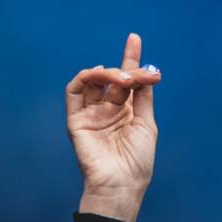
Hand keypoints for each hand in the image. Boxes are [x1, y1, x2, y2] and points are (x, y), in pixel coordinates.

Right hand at [65, 32, 161, 217]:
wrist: (120, 183)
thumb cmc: (137, 160)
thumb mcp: (146, 124)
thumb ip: (143, 97)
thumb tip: (147, 71)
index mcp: (127, 113)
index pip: (128, 81)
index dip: (131, 59)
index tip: (134, 38)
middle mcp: (108, 110)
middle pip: (115, 79)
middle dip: (129, 70)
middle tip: (141, 74)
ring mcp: (92, 114)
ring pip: (94, 81)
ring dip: (110, 73)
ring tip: (124, 79)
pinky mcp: (76, 120)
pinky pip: (74, 91)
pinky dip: (85, 77)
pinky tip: (100, 74)